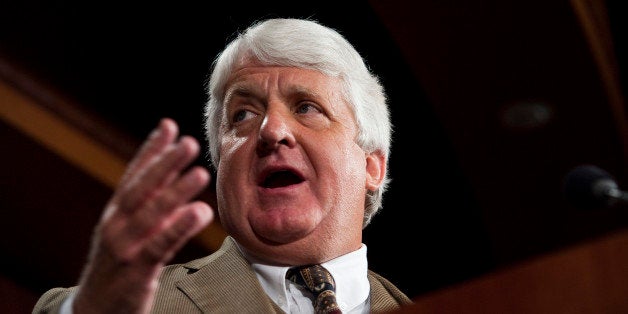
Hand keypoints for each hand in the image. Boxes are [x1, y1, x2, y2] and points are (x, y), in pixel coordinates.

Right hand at [72, 118, 213, 313]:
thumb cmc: (120, 264)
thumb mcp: (131, 231)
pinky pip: (160, 245)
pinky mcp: (136, 270)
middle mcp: (117, 224)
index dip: (151, 150)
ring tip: (200, 172)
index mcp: (117, 212)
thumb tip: (178, 180)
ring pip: (151, 214)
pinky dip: (179, 227)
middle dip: (165, 163)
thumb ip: (153, 206)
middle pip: (142, 188)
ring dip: (176, 191)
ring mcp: (124, 246)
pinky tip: (199, 212)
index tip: (169, 125)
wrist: (96, 309)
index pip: (134, 175)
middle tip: (189, 142)